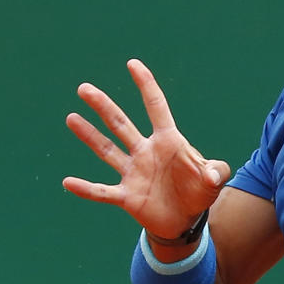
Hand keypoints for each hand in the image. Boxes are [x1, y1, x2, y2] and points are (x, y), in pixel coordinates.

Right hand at [63, 59, 230, 239]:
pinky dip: (86, 188)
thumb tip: (211, 176)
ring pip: (107, 150)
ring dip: (89, 135)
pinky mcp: (126, 196)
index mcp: (168, 141)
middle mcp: (146, 152)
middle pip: (121, 124)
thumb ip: (216, 172)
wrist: (186, 220)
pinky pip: (102, 191)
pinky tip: (68, 182)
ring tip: (71, 118)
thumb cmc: (200, 192)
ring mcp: (133, 172)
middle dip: (103, 106)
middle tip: (84, 88)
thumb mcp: (214, 181)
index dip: (146, 85)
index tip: (133, 64)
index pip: (156, 107)